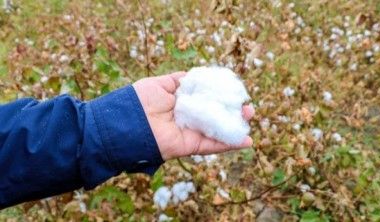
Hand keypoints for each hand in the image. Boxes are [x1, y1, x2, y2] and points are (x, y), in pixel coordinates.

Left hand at [133, 72, 254, 159]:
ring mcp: (189, 132)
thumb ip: (179, 81)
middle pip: (214, 115)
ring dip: (235, 126)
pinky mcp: (189, 146)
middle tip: (247, 106)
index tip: (235, 90)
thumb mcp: (161, 84)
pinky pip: (212, 145)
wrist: (127, 122)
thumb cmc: (141, 100)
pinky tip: (247, 140)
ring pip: (217, 130)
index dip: (221, 95)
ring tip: (250, 117)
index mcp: (181, 103)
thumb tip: (196, 76)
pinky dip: (229, 144)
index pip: (206, 99)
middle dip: (232, 111)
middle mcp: (187, 118)